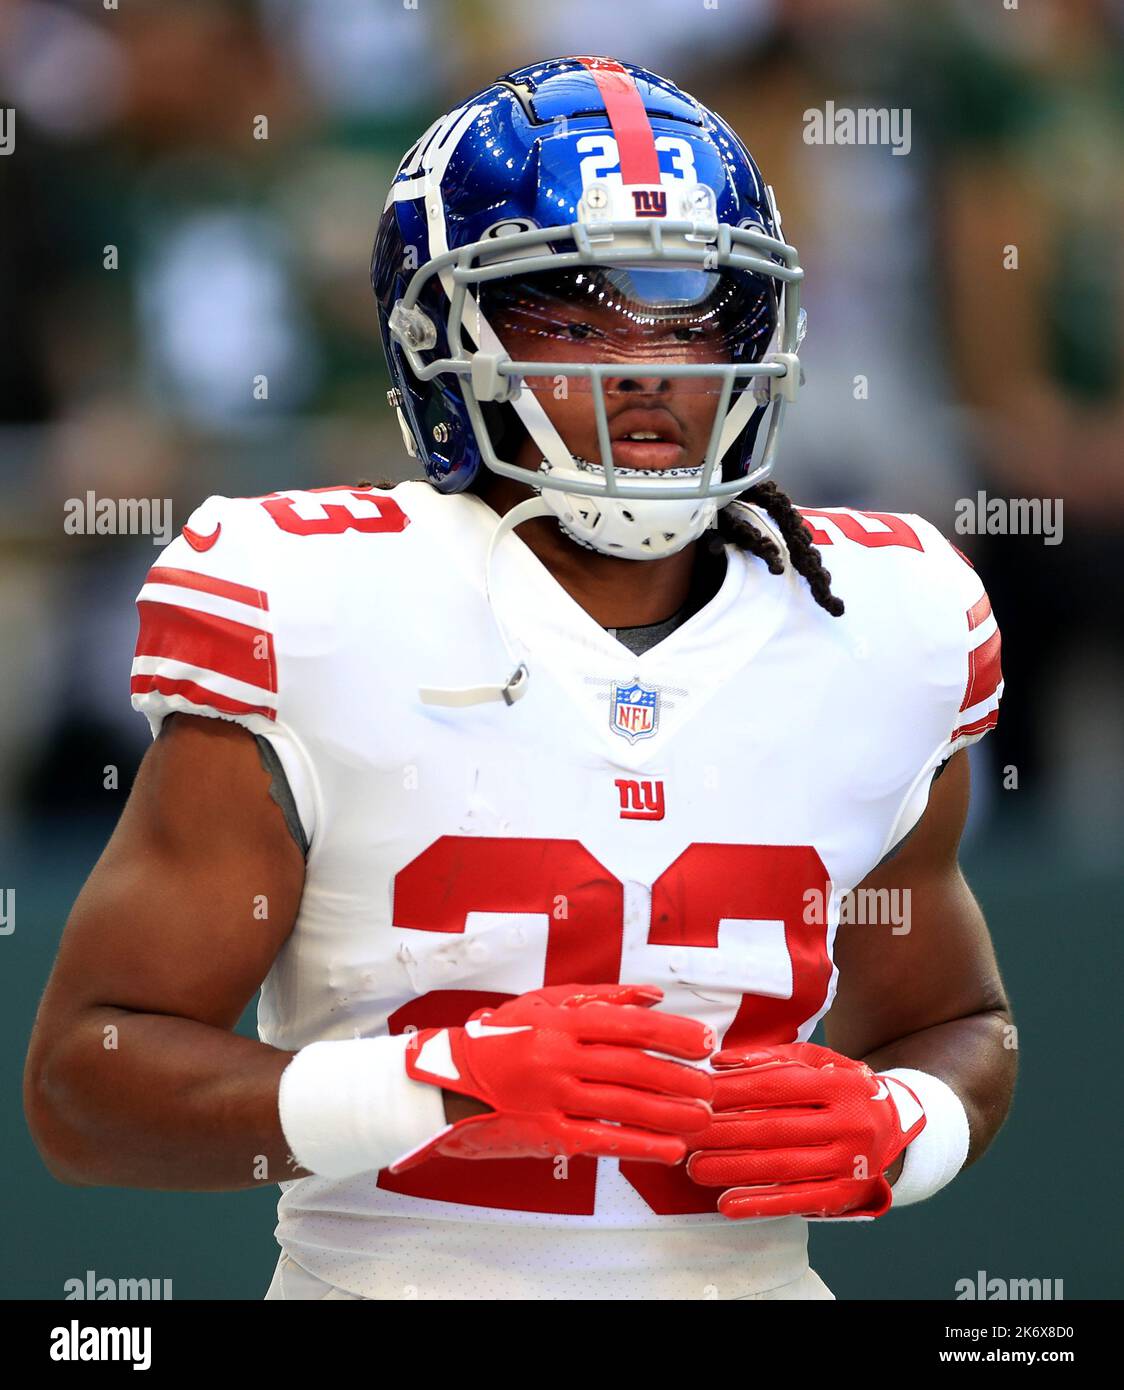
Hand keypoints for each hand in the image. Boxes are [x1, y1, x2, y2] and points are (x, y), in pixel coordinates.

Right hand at [391, 983, 713, 1169]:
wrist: (444, 1082)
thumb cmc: (499, 1037)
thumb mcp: (544, 1004)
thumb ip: (601, 998)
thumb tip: (653, 996)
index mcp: (561, 1022)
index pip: (630, 1026)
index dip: (673, 1035)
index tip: (705, 1043)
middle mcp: (558, 1058)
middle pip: (634, 1068)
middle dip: (681, 1079)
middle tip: (711, 1087)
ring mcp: (552, 1098)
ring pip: (624, 1105)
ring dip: (671, 1114)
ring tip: (702, 1118)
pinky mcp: (546, 1134)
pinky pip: (602, 1140)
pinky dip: (640, 1145)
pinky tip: (670, 1149)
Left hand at [686, 1041, 924, 1218]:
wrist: (895, 1125)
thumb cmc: (840, 1088)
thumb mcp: (815, 1061)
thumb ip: (768, 1058)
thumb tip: (719, 1062)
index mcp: (838, 1084)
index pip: (775, 1085)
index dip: (732, 1091)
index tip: (696, 1097)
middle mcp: (849, 1122)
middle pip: (775, 1128)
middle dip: (723, 1133)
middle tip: (685, 1138)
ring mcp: (850, 1162)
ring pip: (782, 1166)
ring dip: (734, 1169)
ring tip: (696, 1169)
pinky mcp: (846, 1194)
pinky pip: (798, 1200)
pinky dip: (761, 1204)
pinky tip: (728, 1203)